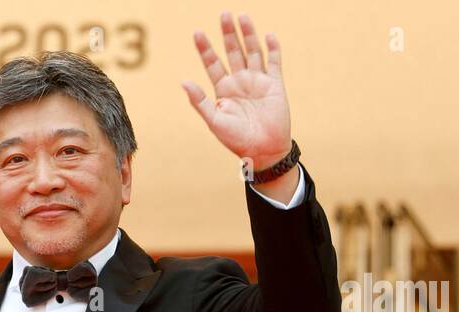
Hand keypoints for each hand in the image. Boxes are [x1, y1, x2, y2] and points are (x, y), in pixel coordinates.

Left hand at [181, 12, 291, 169]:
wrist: (263, 151)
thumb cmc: (236, 140)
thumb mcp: (214, 121)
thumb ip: (200, 101)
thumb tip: (183, 81)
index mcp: (223, 90)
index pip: (212, 63)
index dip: (205, 48)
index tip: (197, 33)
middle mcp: (240, 82)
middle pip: (233, 51)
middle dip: (228, 33)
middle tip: (223, 14)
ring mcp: (258, 81)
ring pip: (252, 52)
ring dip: (248, 34)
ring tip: (242, 16)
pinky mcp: (275, 85)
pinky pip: (274, 62)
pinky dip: (272, 49)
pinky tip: (268, 35)